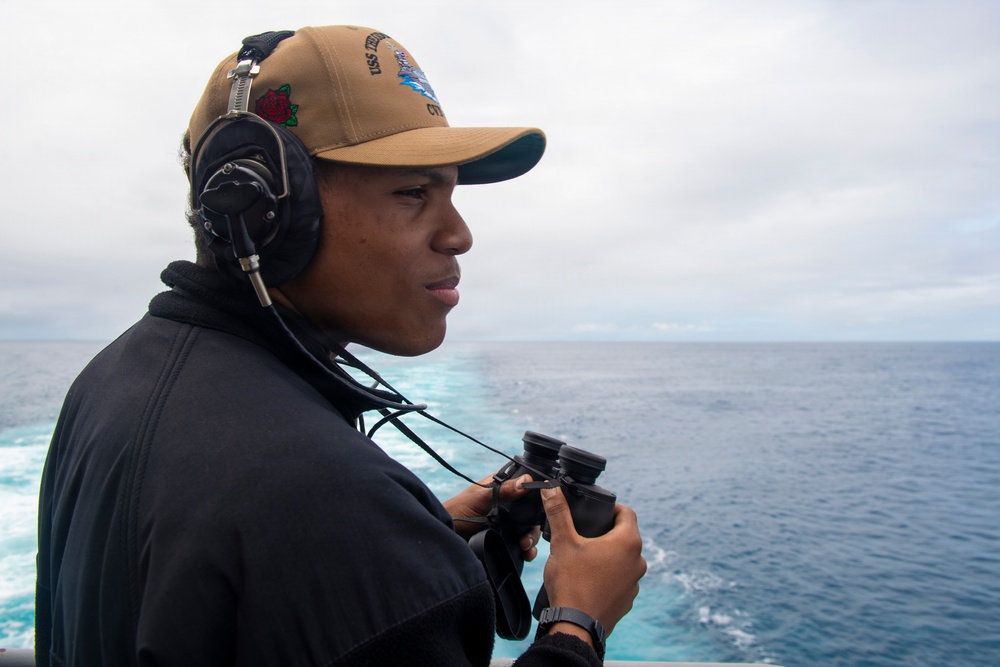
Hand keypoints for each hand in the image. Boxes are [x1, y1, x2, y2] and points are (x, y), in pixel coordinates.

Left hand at [442, 474, 541, 560]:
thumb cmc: (457, 511)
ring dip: (531, 539)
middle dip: (534, 525)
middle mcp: (508, 505)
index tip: (544, 508)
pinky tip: (526, 554)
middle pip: (531, 513)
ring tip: (526, 547)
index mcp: (503, 488)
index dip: (537, 498)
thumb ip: (503, 490)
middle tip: (528, 537)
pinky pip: (521, 543)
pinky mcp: (505, 538)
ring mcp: (507, 523)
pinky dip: (527, 549)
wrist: (446, 537)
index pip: (527, 489)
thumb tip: (526, 481)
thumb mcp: (479, 498)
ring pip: (528, 529)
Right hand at [540, 486, 645, 635]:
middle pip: (625, 536)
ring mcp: (634, 582)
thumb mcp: (563, 541)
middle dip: (606, 532)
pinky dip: (608, 576)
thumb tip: (552, 489)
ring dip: (608, 555)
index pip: (626, 513)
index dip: (611, 508)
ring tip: (584, 558)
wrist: (576, 626)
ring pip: (623, 559)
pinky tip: (589, 579)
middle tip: (585, 534)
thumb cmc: (573, 583)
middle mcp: (638, 561)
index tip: (595, 512)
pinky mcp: (628, 599)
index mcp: (627, 542)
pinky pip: (621, 579)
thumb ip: (558, 512)